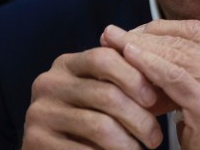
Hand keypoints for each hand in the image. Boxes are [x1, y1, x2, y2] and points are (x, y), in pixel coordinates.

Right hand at [21, 46, 176, 148]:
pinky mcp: (35, 141)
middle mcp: (48, 82)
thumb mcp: (101, 93)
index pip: (104, 58)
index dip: (134, 77)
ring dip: (128, 143)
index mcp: (66, 63)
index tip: (155, 99)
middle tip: (156, 138)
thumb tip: (164, 70)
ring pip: (99, 125)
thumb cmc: (88, 121)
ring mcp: (39, 112)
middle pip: (106, 94)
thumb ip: (122, 79)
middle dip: (139, 118)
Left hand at [101, 20, 199, 149]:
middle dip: (143, 36)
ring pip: (175, 55)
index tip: (131, 31)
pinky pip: (173, 77)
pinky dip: (147, 64)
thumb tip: (138, 48)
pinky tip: (127, 56)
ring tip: (112, 43)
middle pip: (183, 40)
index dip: (160, 28)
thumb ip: (185, 70)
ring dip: (139, 47)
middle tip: (112, 34)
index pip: (195, 30)